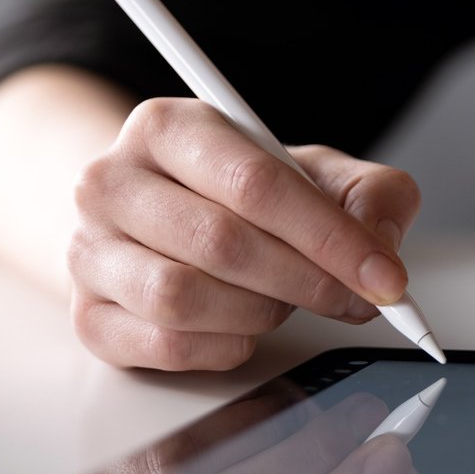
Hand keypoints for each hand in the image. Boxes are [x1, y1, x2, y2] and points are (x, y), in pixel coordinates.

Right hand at [67, 97, 421, 369]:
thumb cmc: (241, 196)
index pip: (255, 182)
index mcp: (167, 127)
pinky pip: (165, 346)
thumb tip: (380, 243)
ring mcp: (90, 251)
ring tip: (284, 300)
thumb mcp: (315, 174)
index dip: (331, 236)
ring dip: (259, 311)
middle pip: (221, 242)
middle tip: (355, 300)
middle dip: (307, 280)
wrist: (162, 220)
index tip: (385, 276)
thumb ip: (368, 194)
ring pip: (184, 297)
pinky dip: (224, 345)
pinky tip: (243, 326)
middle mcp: (112, 182)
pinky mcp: (89, 316)